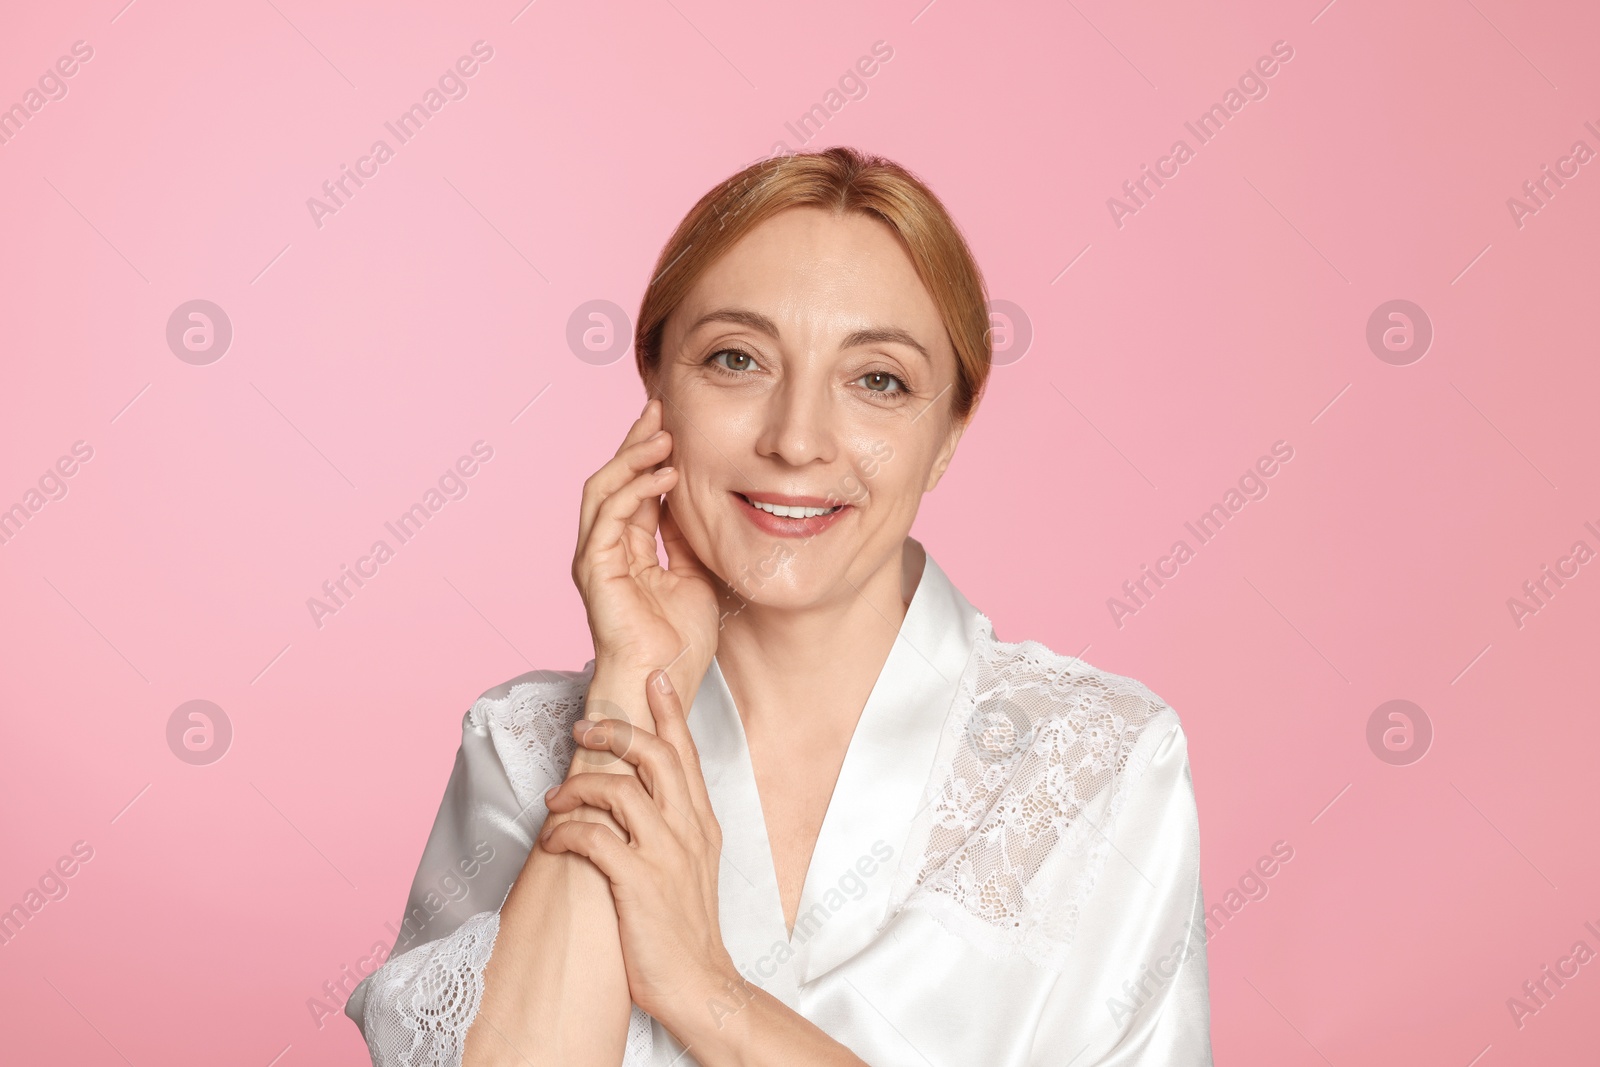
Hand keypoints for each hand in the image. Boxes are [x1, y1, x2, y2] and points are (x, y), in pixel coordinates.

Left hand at [540, 669, 737, 1026]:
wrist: (700, 984)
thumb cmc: (685, 929)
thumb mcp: (691, 865)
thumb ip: (672, 827)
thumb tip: (639, 797)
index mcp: (702, 822)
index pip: (686, 752)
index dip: (669, 711)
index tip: (655, 676)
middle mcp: (688, 830)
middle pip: (655, 754)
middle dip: (616, 730)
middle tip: (584, 726)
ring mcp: (666, 854)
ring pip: (620, 788)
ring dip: (579, 785)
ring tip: (556, 798)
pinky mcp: (639, 882)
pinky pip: (595, 836)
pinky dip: (567, 831)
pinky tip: (553, 841)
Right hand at [574, 398, 718, 692]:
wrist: (663, 681)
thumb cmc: (679, 642)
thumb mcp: (694, 574)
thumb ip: (684, 539)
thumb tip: (690, 502)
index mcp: (625, 549)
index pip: (632, 488)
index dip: (648, 454)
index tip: (670, 422)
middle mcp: (604, 548)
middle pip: (612, 479)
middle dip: (635, 441)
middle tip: (659, 409)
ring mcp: (595, 557)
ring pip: (603, 489)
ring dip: (632, 457)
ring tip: (663, 435)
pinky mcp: (595, 568)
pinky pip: (609, 516)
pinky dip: (634, 490)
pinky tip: (664, 475)